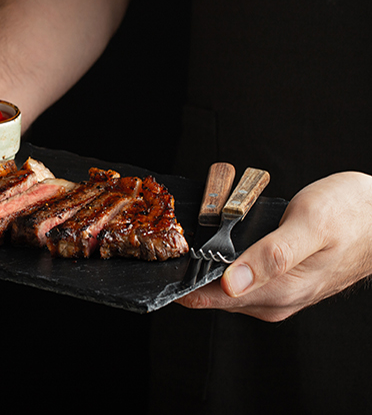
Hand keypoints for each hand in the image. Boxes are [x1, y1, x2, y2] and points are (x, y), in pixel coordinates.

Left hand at [176, 171, 371, 321]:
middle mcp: (273, 301)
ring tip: (196, 235)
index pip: (209, 299)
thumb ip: (269, 256)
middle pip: (211, 294)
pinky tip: (223, 241)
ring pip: (223, 285)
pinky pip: (239, 277)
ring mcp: (276, 294)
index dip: (180, 283)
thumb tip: (229, 284)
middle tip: (176, 238)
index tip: (161, 262)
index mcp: (278, 292)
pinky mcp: (279, 282)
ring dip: (208, 263)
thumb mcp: (309, 226)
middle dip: (190, 269)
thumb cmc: (353, 215)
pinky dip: (225, 260)